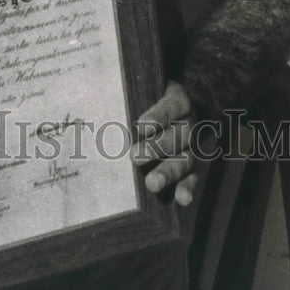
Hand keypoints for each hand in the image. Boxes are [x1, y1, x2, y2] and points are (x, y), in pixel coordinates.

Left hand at [130, 81, 197, 206]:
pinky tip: (181, 199)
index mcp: (178, 100)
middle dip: (156, 148)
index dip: (159, 115)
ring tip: (152, 183)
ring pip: (184, 159)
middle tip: (134, 157)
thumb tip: (97, 91)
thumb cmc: (147, 98)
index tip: (140, 126)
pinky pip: (192, 177)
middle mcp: (187, 123)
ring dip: (168, 172)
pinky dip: (187, 188)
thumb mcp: (143, 89)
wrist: (174, 108)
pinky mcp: (191, 165)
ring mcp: (191, 146)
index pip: (172, 105)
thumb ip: (128, 92)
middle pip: (177, 135)